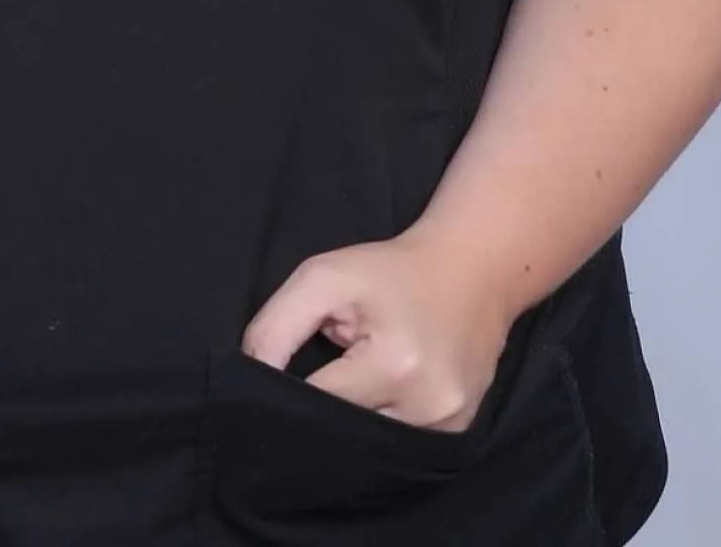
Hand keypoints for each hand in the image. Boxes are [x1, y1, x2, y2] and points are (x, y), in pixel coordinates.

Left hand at [240, 230, 518, 434]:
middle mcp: (427, 407)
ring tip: (342, 387)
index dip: (284, 393)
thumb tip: (248, 373)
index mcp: (394, 365)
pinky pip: (400, 449)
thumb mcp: (324, 277)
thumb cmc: (389, 272)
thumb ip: (277, 326)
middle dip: (315, 414)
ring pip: (370, 448)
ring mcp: (448, 427)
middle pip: (343, 433)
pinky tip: (371, 399)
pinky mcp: (458, 434)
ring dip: (348, 426)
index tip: (267, 384)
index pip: (314, 404)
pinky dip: (377, 430)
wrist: (473, 271)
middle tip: (302, 389)